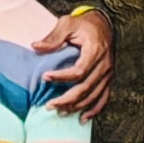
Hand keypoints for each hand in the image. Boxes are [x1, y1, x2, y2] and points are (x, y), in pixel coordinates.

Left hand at [35, 2, 110, 121]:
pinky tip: (82, 119)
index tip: (44, 77)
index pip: (79, 71)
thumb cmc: (83, 24)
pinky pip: (104, 98)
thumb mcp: (67, 23)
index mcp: (95, 51)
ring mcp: (108, 74)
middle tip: (48, 105)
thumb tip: (35, 47)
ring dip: (76, 106)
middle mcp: (105, 65)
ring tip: (59, 112)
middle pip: (86, 88)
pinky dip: (94, 110)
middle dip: (67, 99)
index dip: (61, 77)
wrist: (103, 23)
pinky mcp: (109, 79)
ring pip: (93, 96)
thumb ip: (53, 37)